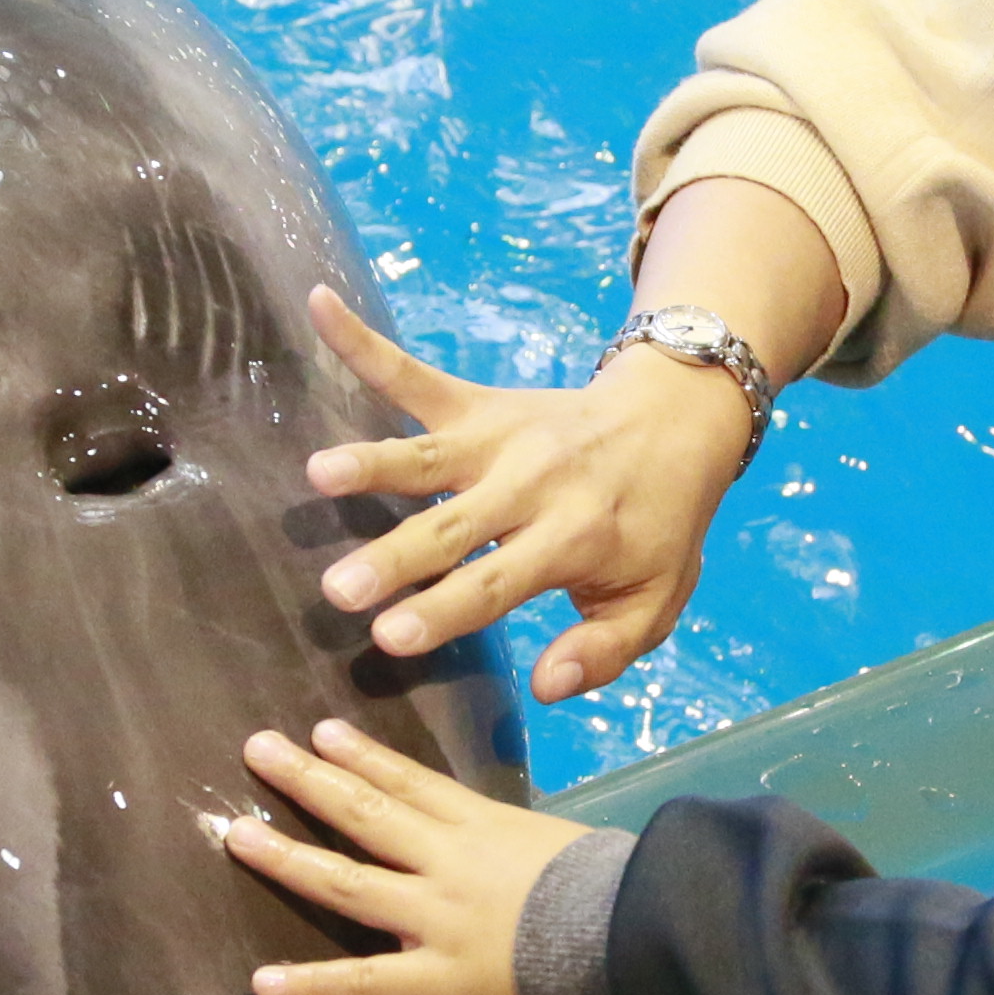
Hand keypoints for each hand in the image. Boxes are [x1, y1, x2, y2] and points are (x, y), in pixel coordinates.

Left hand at [221, 717, 592, 994]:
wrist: (635, 934)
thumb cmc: (615, 887)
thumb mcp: (563, 843)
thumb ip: (518, 844)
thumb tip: (502, 851)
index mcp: (484, 826)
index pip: (411, 782)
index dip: (363, 757)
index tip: (322, 732)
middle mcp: (448, 862)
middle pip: (367, 813)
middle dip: (308, 779)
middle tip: (259, 748)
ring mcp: (436, 918)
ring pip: (348, 881)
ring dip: (287, 856)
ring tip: (235, 831)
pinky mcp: (437, 976)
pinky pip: (364, 983)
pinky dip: (311, 984)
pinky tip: (260, 982)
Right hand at [297, 287, 759, 701]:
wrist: (675, 421)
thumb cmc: (656, 526)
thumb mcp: (654, 600)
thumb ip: (603, 651)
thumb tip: (544, 689)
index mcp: (572, 539)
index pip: (496, 583)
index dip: (443, 610)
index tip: (390, 636)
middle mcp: (529, 486)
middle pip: (451, 529)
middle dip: (394, 559)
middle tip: (338, 591)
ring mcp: (498, 440)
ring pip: (425, 456)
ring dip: (371, 463)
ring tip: (318, 472)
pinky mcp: (477, 404)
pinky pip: (414, 375)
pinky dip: (363, 342)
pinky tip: (319, 306)